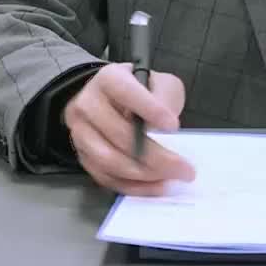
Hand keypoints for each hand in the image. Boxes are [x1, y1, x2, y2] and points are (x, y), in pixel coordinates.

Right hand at [63, 62, 191, 195]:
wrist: (113, 101)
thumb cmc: (143, 91)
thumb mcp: (160, 83)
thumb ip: (165, 97)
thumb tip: (164, 129)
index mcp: (108, 79)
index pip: (126, 92)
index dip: (150, 109)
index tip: (174, 126)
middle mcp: (87, 104)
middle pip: (119, 134)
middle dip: (156, 156)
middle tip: (185, 168)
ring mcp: (81, 133)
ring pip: (110, 161)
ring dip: (145, 175)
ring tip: (173, 178)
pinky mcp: (83, 156)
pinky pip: (106, 178)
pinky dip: (133, 186)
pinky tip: (157, 186)